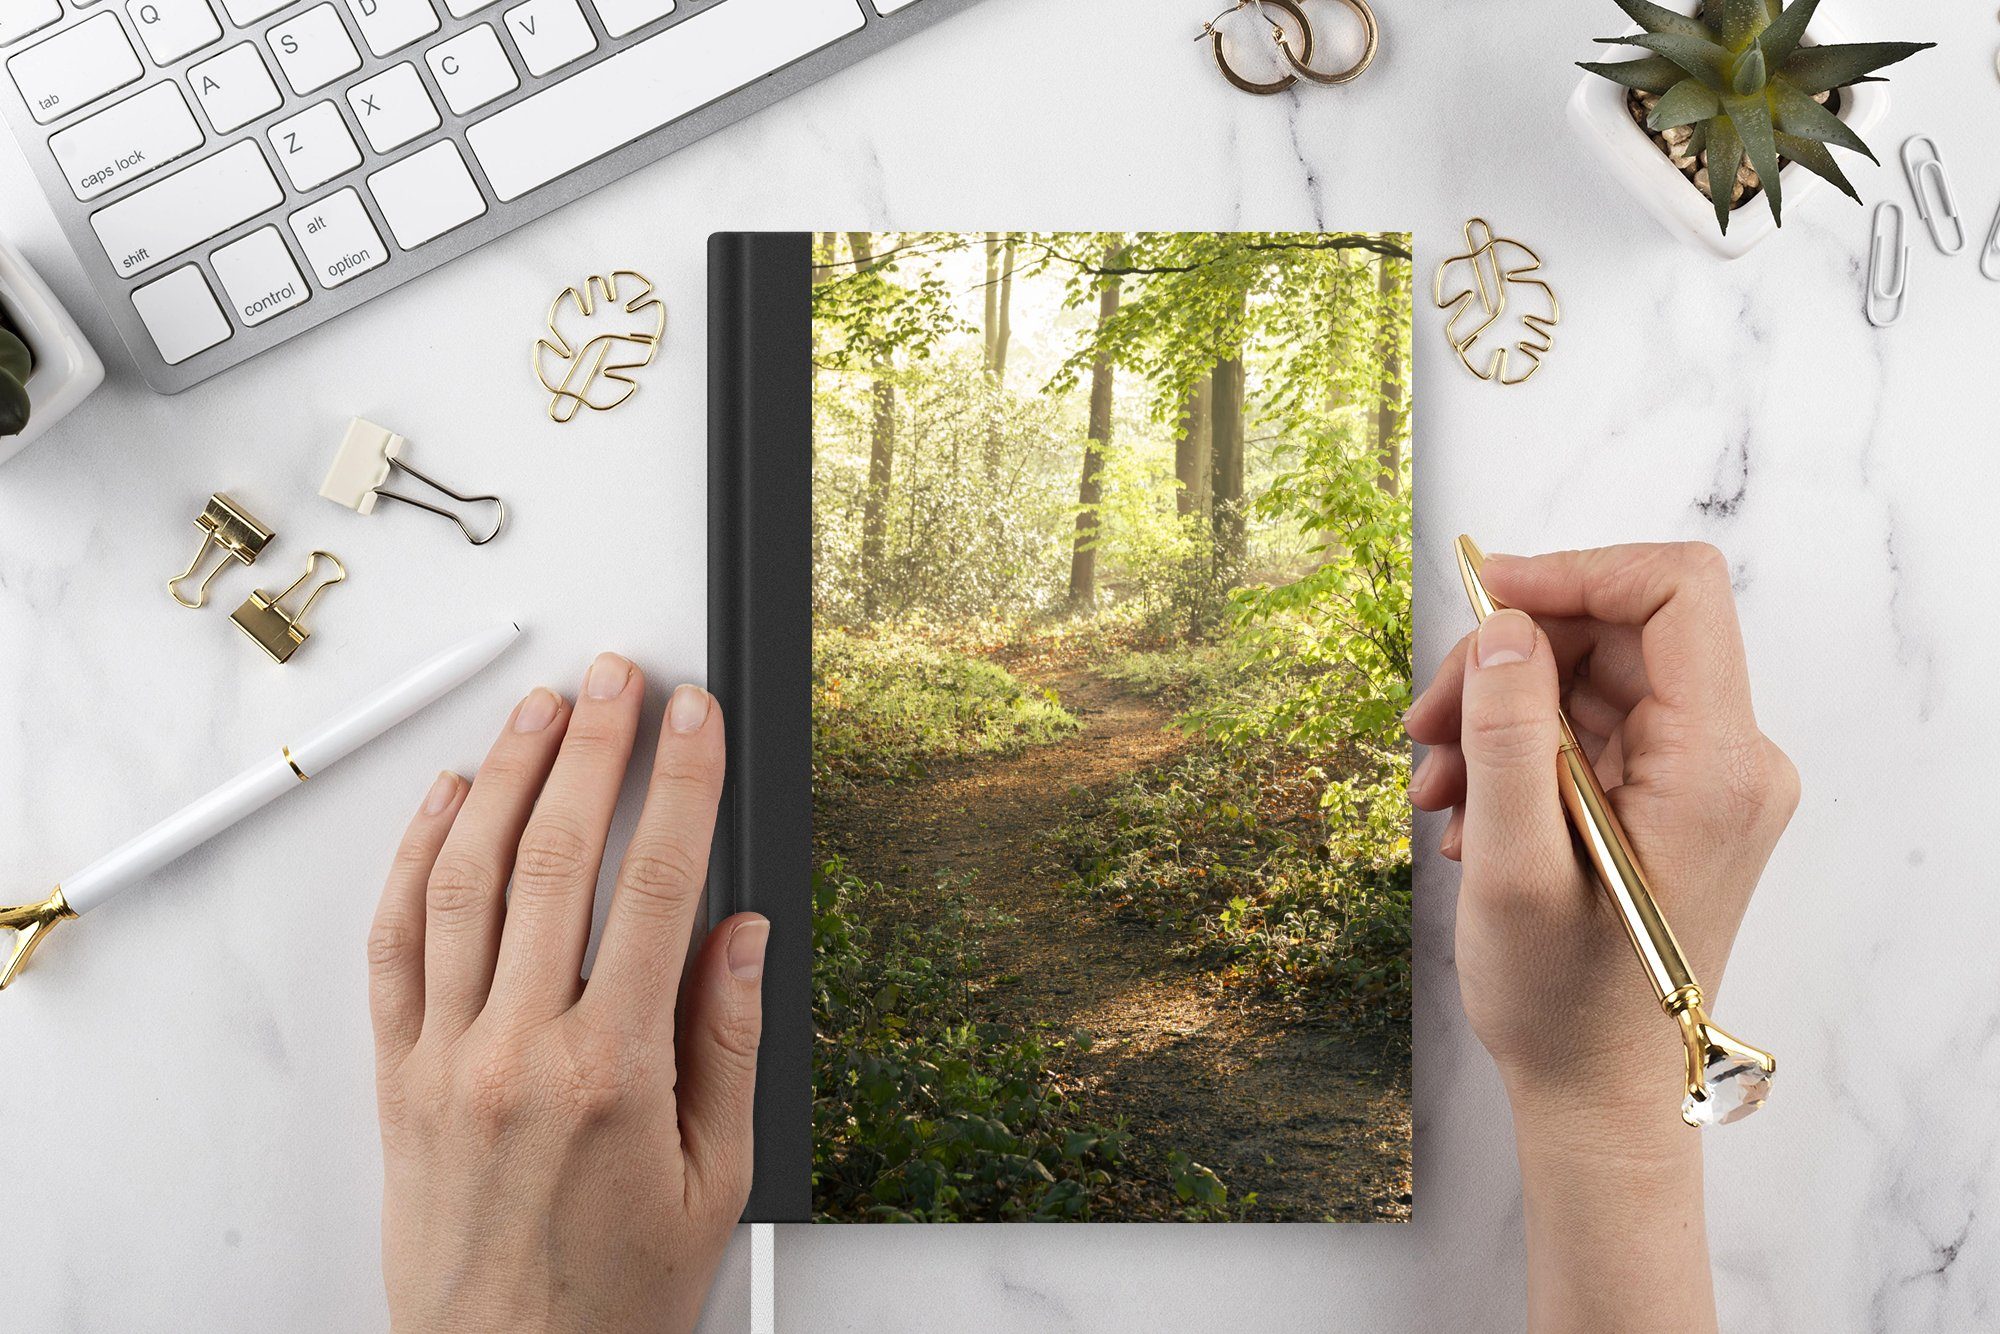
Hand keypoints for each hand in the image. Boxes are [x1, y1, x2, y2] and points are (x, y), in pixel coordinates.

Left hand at [367, 655, 767, 1333]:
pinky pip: (395, 944)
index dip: (683, 785)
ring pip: (468, 881)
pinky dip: (415, 858)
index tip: (697, 719)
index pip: (658, 886)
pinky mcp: (396, 1076)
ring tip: (542, 709)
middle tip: (619, 679)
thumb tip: (741, 935)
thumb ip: (728, 1047)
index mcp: (615, 1072)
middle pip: (558, 858)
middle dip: (594, 750)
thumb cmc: (613, 1293)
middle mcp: (520, 1050)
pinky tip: (445, 801)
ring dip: (506, 777)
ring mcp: (446, 1057)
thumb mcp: (716, 1182)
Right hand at [1405, 543, 1796, 1332]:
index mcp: (1715, 767)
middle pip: (1617, 631)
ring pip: (1591, 676)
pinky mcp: (1670, 798)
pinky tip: (1467, 810)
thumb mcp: (1513, 866)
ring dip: (1498, 711)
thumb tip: (1503, 625)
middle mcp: (1729, 760)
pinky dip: (1517, 749)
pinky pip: (1589, 728)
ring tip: (1434, 786)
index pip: (1676, 592)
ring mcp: (1703, 779)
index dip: (1573, 573)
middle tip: (1425, 723)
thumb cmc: (1562, 1003)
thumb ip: (1508, 735)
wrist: (1598, 1094)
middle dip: (1507, 658)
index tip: (1481, 599)